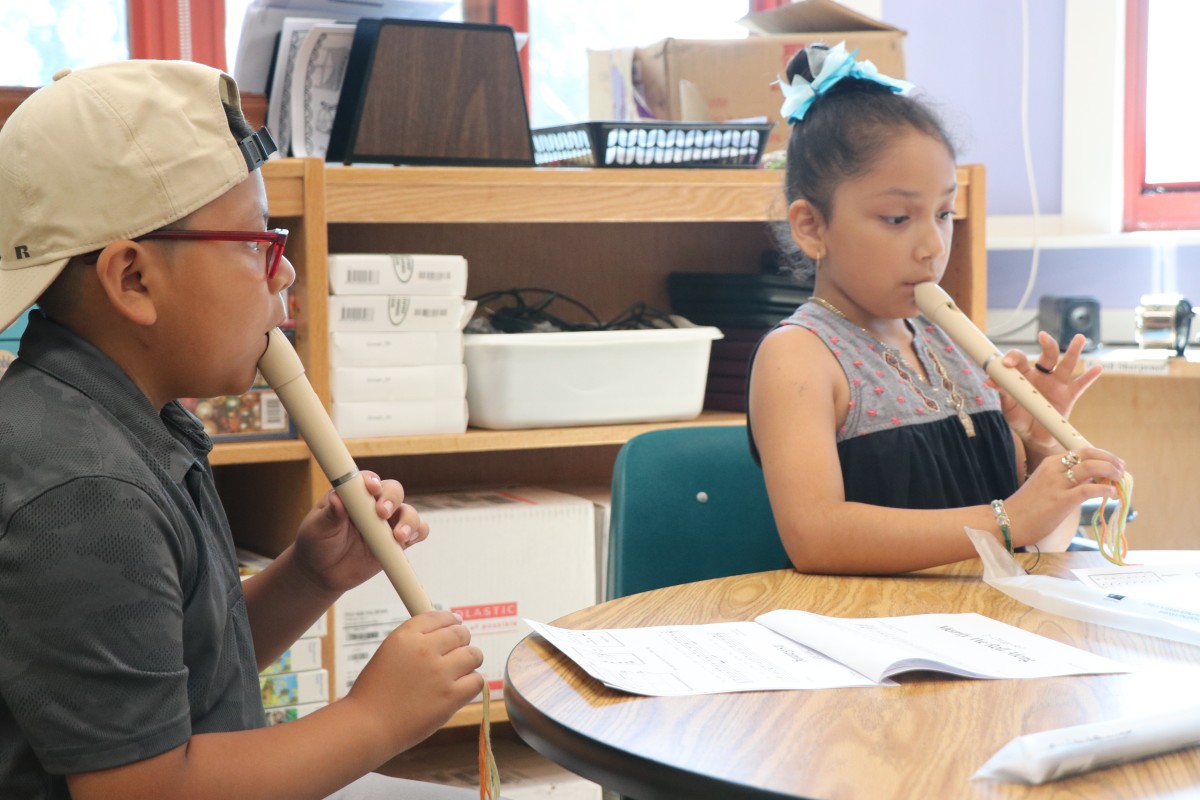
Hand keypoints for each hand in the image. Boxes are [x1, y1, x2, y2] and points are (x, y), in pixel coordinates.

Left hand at [293, 471, 429, 594]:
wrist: (322, 572)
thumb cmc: (317, 543)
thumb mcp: (317, 528)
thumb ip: (329, 513)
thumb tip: (337, 498)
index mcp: (353, 494)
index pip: (367, 480)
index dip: (371, 481)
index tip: (371, 488)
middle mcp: (373, 504)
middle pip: (393, 491)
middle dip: (391, 499)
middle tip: (382, 513)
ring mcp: (387, 523)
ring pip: (408, 511)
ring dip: (408, 520)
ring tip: (399, 536)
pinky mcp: (397, 541)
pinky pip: (417, 532)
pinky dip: (418, 532)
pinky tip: (409, 540)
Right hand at [347, 611, 483, 753]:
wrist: (367, 726)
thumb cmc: (374, 694)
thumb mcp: (388, 654)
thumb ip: (414, 642)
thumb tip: (443, 632)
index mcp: (405, 636)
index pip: (439, 616)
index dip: (450, 621)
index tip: (455, 625)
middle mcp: (424, 649)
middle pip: (460, 633)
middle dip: (461, 642)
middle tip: (456, 653)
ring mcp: (440, 672)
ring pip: (473, 655)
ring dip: (469, 662)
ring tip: (459, 672)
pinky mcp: (450, 696)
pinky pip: (477, 681)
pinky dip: (471, 684)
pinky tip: (460, 689)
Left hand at [992, 331, 1101, 452]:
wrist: (1034, 436)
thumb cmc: (1019, 418)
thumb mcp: (1008, 407)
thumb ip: (1003, 392)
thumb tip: (989, 381)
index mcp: (1024, 375)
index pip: (1019, 360)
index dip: (1013, 358)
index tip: (1006, 363)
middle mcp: (1041, 376)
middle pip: (1047, 356)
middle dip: (1047, 345)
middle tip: (1043, 336)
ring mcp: (1056, 385)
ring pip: (1067, 365)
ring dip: (1073, 351)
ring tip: (1079, 338)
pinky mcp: (1068, 396)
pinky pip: (1080, 385)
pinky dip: (1089, 377)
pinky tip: (1098, 368)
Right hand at [1003, 446, 1124, 547]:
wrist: (1008, 521)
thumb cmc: (1027, 507)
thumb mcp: (1046, 486)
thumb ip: (1067, 481)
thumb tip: (1094, 482)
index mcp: (1050, 463)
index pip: (1082, 452)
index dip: (1103, 456)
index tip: (1115, 464)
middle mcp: (1054, 469)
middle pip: (1089, 454)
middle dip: (1110, 460)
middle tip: (1121, 470)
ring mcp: (1057, 484)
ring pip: (1091, 467)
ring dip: (1111, 471)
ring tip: (1120, 479)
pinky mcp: (1060, 501)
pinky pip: (1088, 490)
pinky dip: (1104, 490)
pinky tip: (1111, 494)